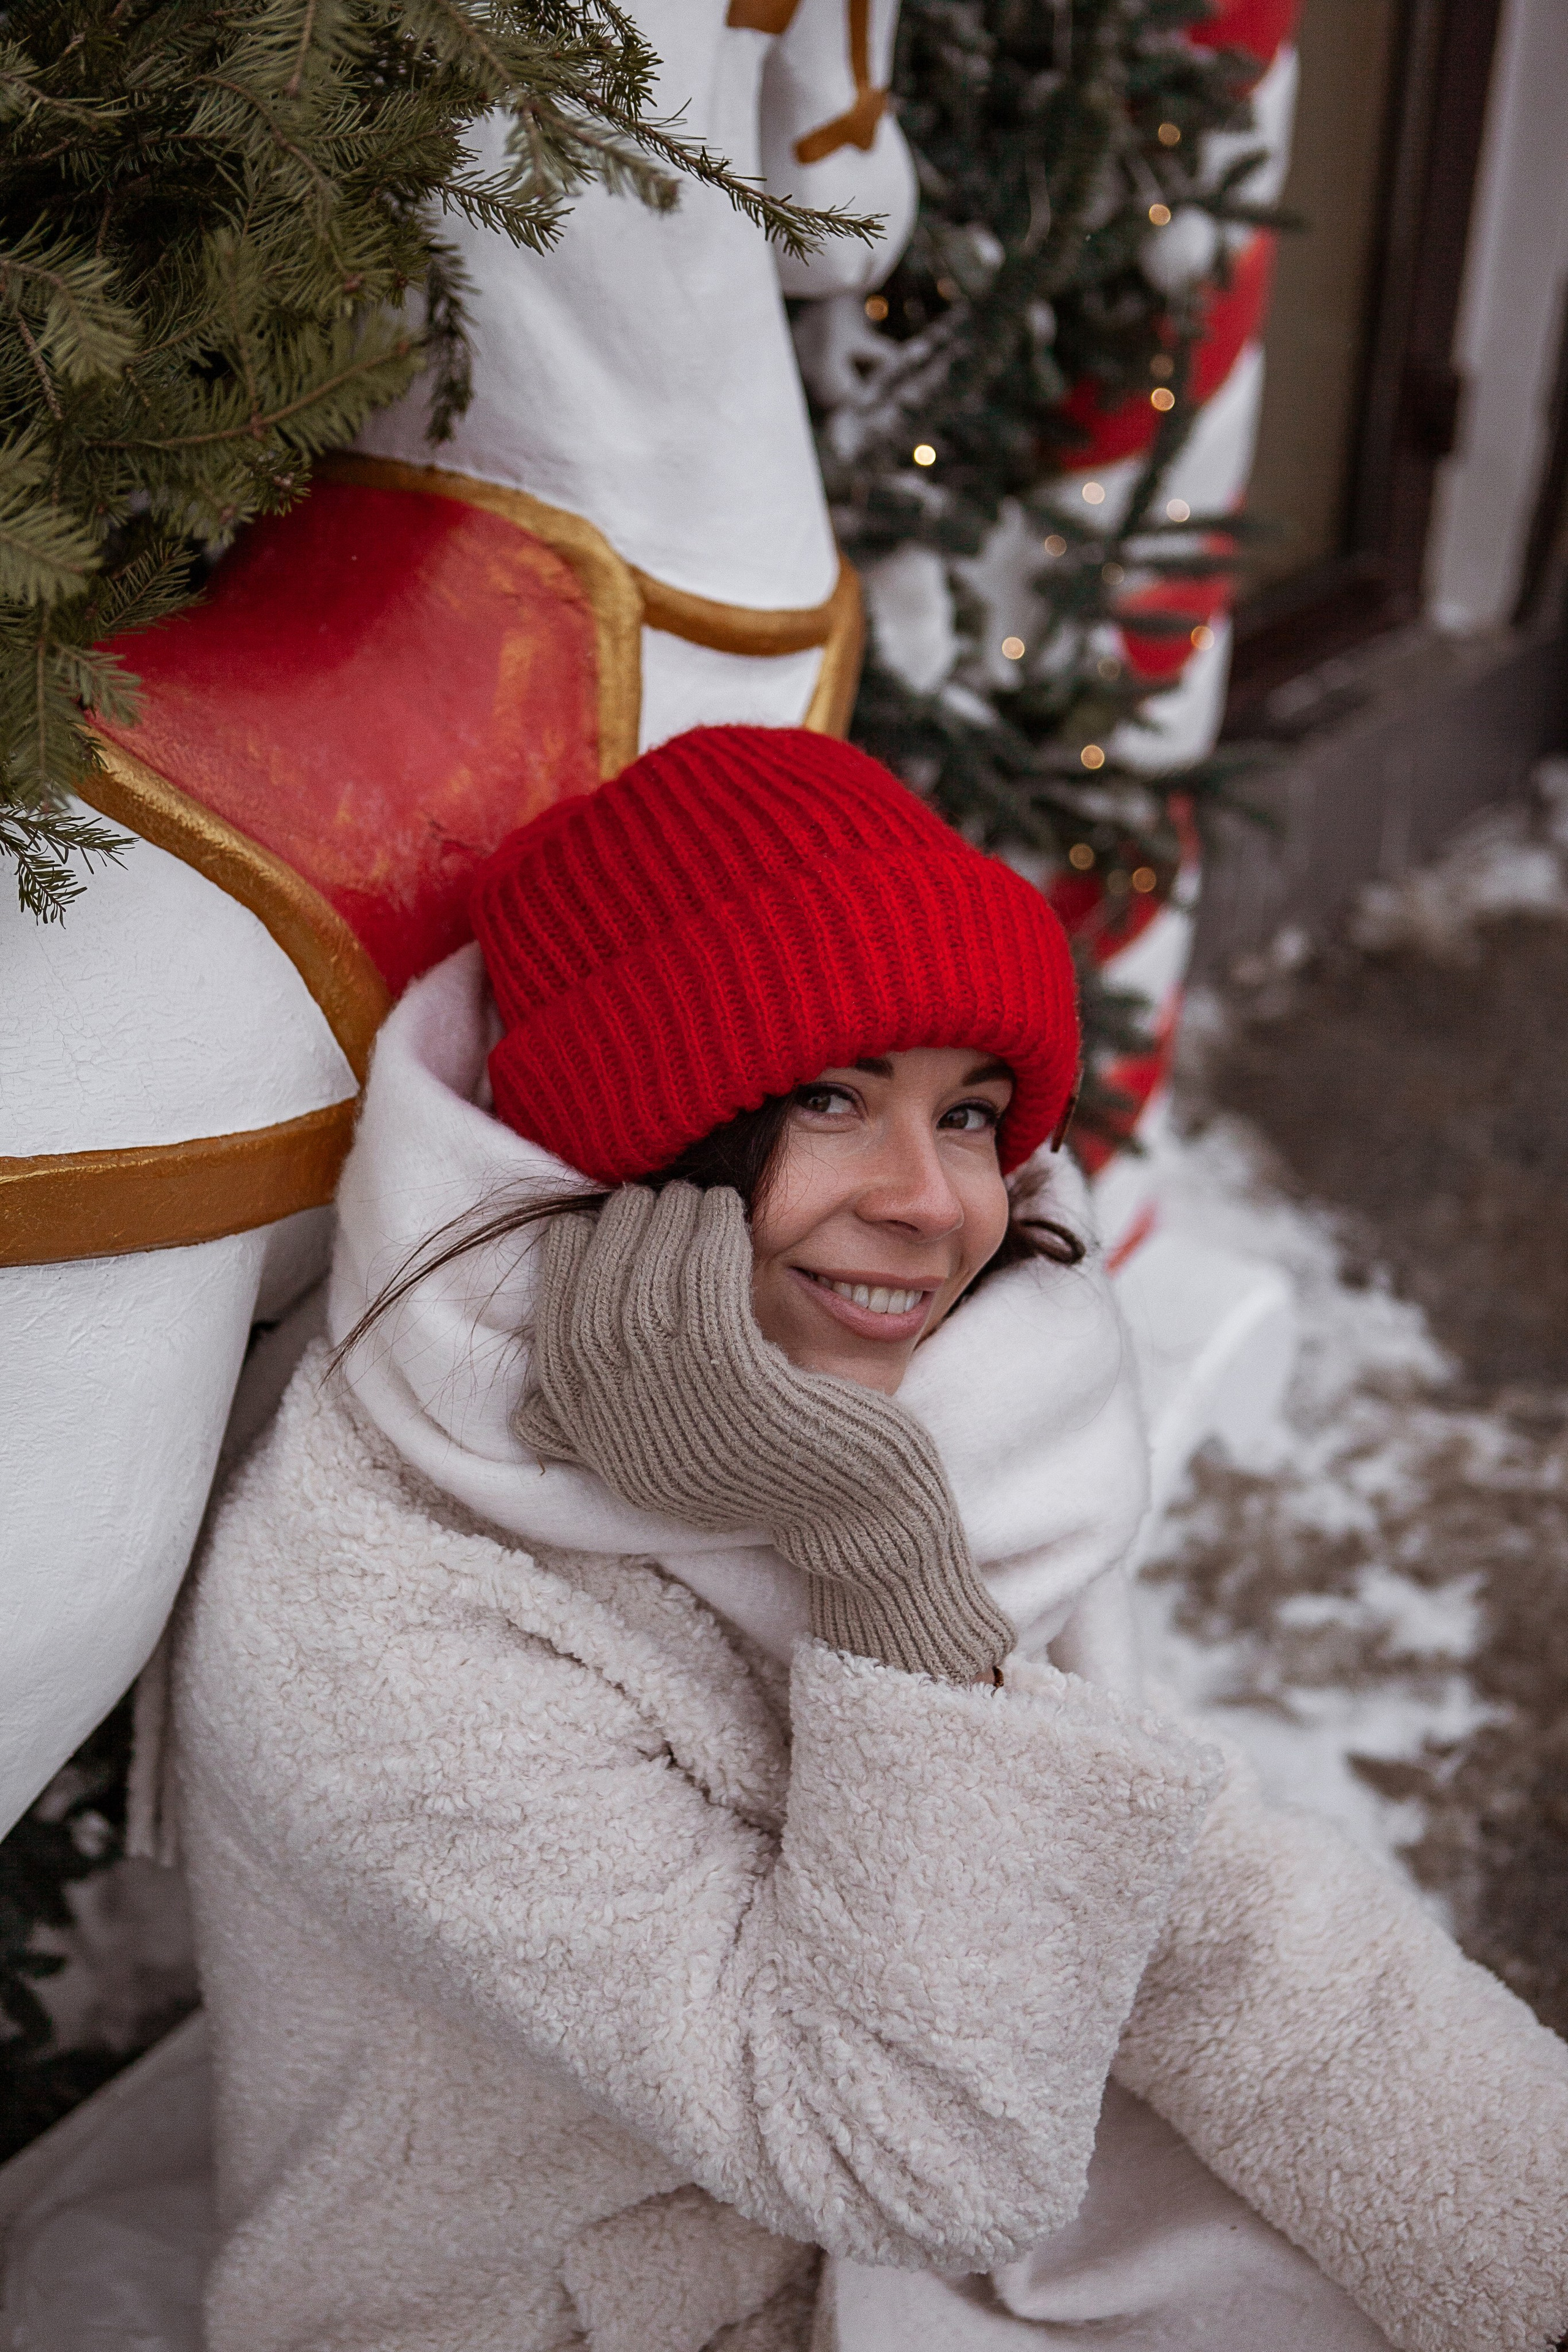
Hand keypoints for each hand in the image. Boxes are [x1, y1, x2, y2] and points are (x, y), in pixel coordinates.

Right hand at [515, 1184, 1013, 1682]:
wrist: (854, 1512)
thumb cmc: (764, 1468)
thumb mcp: (668, 1462)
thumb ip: (599, 1436)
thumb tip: (525, 1413)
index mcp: (607, 1454)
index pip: (556, 1349)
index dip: (563, 1277)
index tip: (584, 1227)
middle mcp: (632, 1438)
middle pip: (599, 1309)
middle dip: (614, 1237)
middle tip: (642, 1194)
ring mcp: (687, 1414)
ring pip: (651, 1291)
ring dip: (666, 1226)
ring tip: (689, 1192)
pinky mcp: (745, 1390)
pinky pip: (708, 1292)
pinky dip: (711, 1242)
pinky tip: (726, 1214)